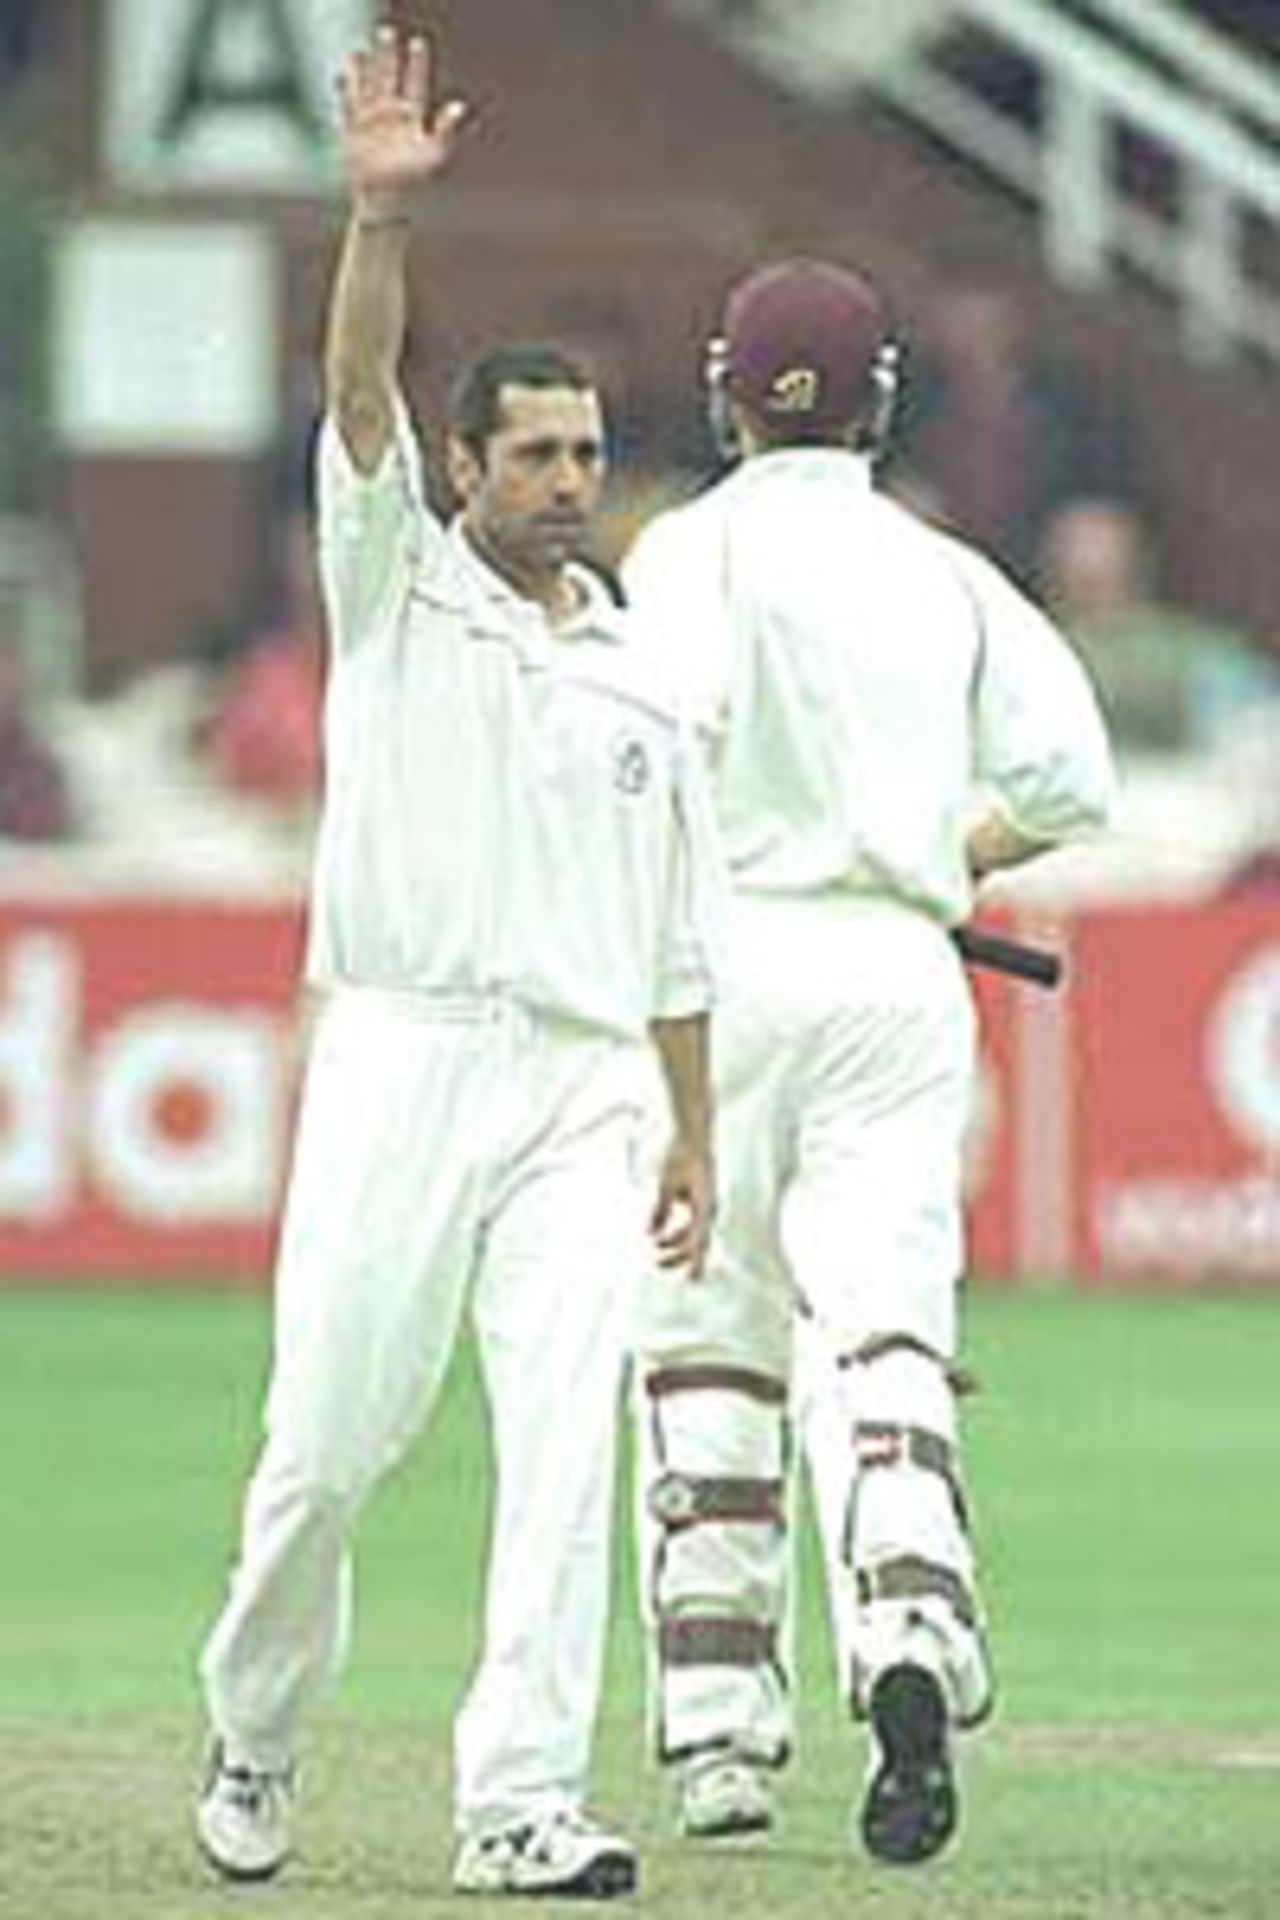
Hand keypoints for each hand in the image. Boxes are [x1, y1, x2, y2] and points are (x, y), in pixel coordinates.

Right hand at [338, 24, 468, 217]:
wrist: (387, 200)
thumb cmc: (414, 180)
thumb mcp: (435, 153)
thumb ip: (446, 127)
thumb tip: (460, 106)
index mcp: (413, 115)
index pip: (415, 82)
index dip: (417, 62)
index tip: (418, 43)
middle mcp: (392, 112)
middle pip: (389, 75)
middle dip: (388, 55)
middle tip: (386, 32)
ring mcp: (372, 118)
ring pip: (366, 84)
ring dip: (363, 67)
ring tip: (360, 51)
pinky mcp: (353, 128)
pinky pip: (348, 102)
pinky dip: (346, 87)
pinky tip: (343, 72)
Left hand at [650, 1137, 715, 1277]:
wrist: (687, 1122)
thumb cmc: (677, 1148)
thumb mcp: (664, 1179)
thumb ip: (659, 1208)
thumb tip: (650, 1235)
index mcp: (703, 1204)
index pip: (699, 1242)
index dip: (692, 1262)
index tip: (687, 1279)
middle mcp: (705, 1204)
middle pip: (695, 1240)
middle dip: (678, 1256)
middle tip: (656, 1264)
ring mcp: (699, 1198)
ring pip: (689, 1230)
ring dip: (673, 1243)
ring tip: (655, 1252)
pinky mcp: (690, 1191)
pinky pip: (684, 1218)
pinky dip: (672, 1228)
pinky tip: (659, 1230)